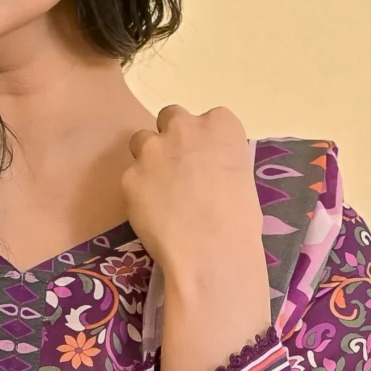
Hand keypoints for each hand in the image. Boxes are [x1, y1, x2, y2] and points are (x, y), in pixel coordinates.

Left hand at [122, 105, 270, 370]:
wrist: (211, 254)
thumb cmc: (239, 223)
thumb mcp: (241, 179)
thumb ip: (219, 161)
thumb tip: (206, 170)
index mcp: (222, 125)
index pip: (209, 118)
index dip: (204, 140)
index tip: (206, 160)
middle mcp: (185, 128)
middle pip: (170, 116)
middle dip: (171, 137)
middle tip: (177, 169)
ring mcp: (153, 150)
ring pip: (141, 140)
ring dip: (148, 158)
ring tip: (158, 191)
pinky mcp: (129, 176)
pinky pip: (130, 177)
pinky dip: (137, 191)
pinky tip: (150, 214)